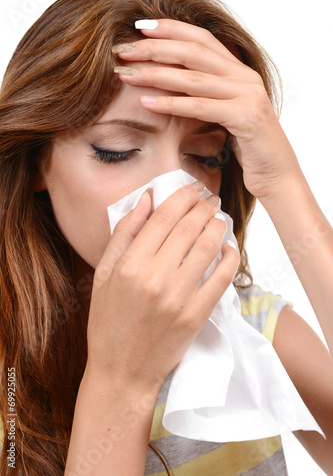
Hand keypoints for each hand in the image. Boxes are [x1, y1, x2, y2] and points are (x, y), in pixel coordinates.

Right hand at [86, 184, 238, 394]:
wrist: (123, 372)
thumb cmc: (109, 323)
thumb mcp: (104, 275)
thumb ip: (123, 234)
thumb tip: (146, 199)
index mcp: (129, 264)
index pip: (164, 217)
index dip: (182, 197)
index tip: (191, 188)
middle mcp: (155, 277)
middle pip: (188, 227)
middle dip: (203, 206)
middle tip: (208, 198)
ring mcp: (179, 297)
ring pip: (208, 247)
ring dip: (217, 226)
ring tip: (218, 217)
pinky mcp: (196, 315)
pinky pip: (222, 278)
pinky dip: (230, 257)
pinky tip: (229, 248)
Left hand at [113, 19, 301, 201]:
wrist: (277, 175)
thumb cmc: (248, 148)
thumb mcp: (226, 115)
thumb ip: (207, 96)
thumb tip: (171, 87)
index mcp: (240, 72)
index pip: (202, 39)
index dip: (171, 29)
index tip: (140, 27)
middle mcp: (245, 77)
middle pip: (194, 51)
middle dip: (155, 48)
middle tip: (123, 51)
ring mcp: (247, 95)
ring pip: (193, 77)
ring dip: (155, 74)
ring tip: (127, 74)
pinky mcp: (245, 117)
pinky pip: (200, 107)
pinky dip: (171, 104)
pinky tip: (146, 103)